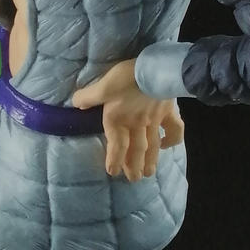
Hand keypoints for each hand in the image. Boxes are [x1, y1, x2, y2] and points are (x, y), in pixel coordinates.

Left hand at [71, 59, 185, 181]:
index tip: (113, 171)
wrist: (156, 70)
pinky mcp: (169, 112)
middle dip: (134, 165)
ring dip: (151, 160)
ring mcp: (154, 120)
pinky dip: (172, 139)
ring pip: (153, 145)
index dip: (114, 159)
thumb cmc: (127, 77)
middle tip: (134, 179)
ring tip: (149, 173)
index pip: (116, 145)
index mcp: (119, 119)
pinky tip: (168, 145)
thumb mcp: (103, 85)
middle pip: (136, 149)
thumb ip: (89, 96)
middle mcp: (137, 124)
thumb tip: (75, 103)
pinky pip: (174, 130)